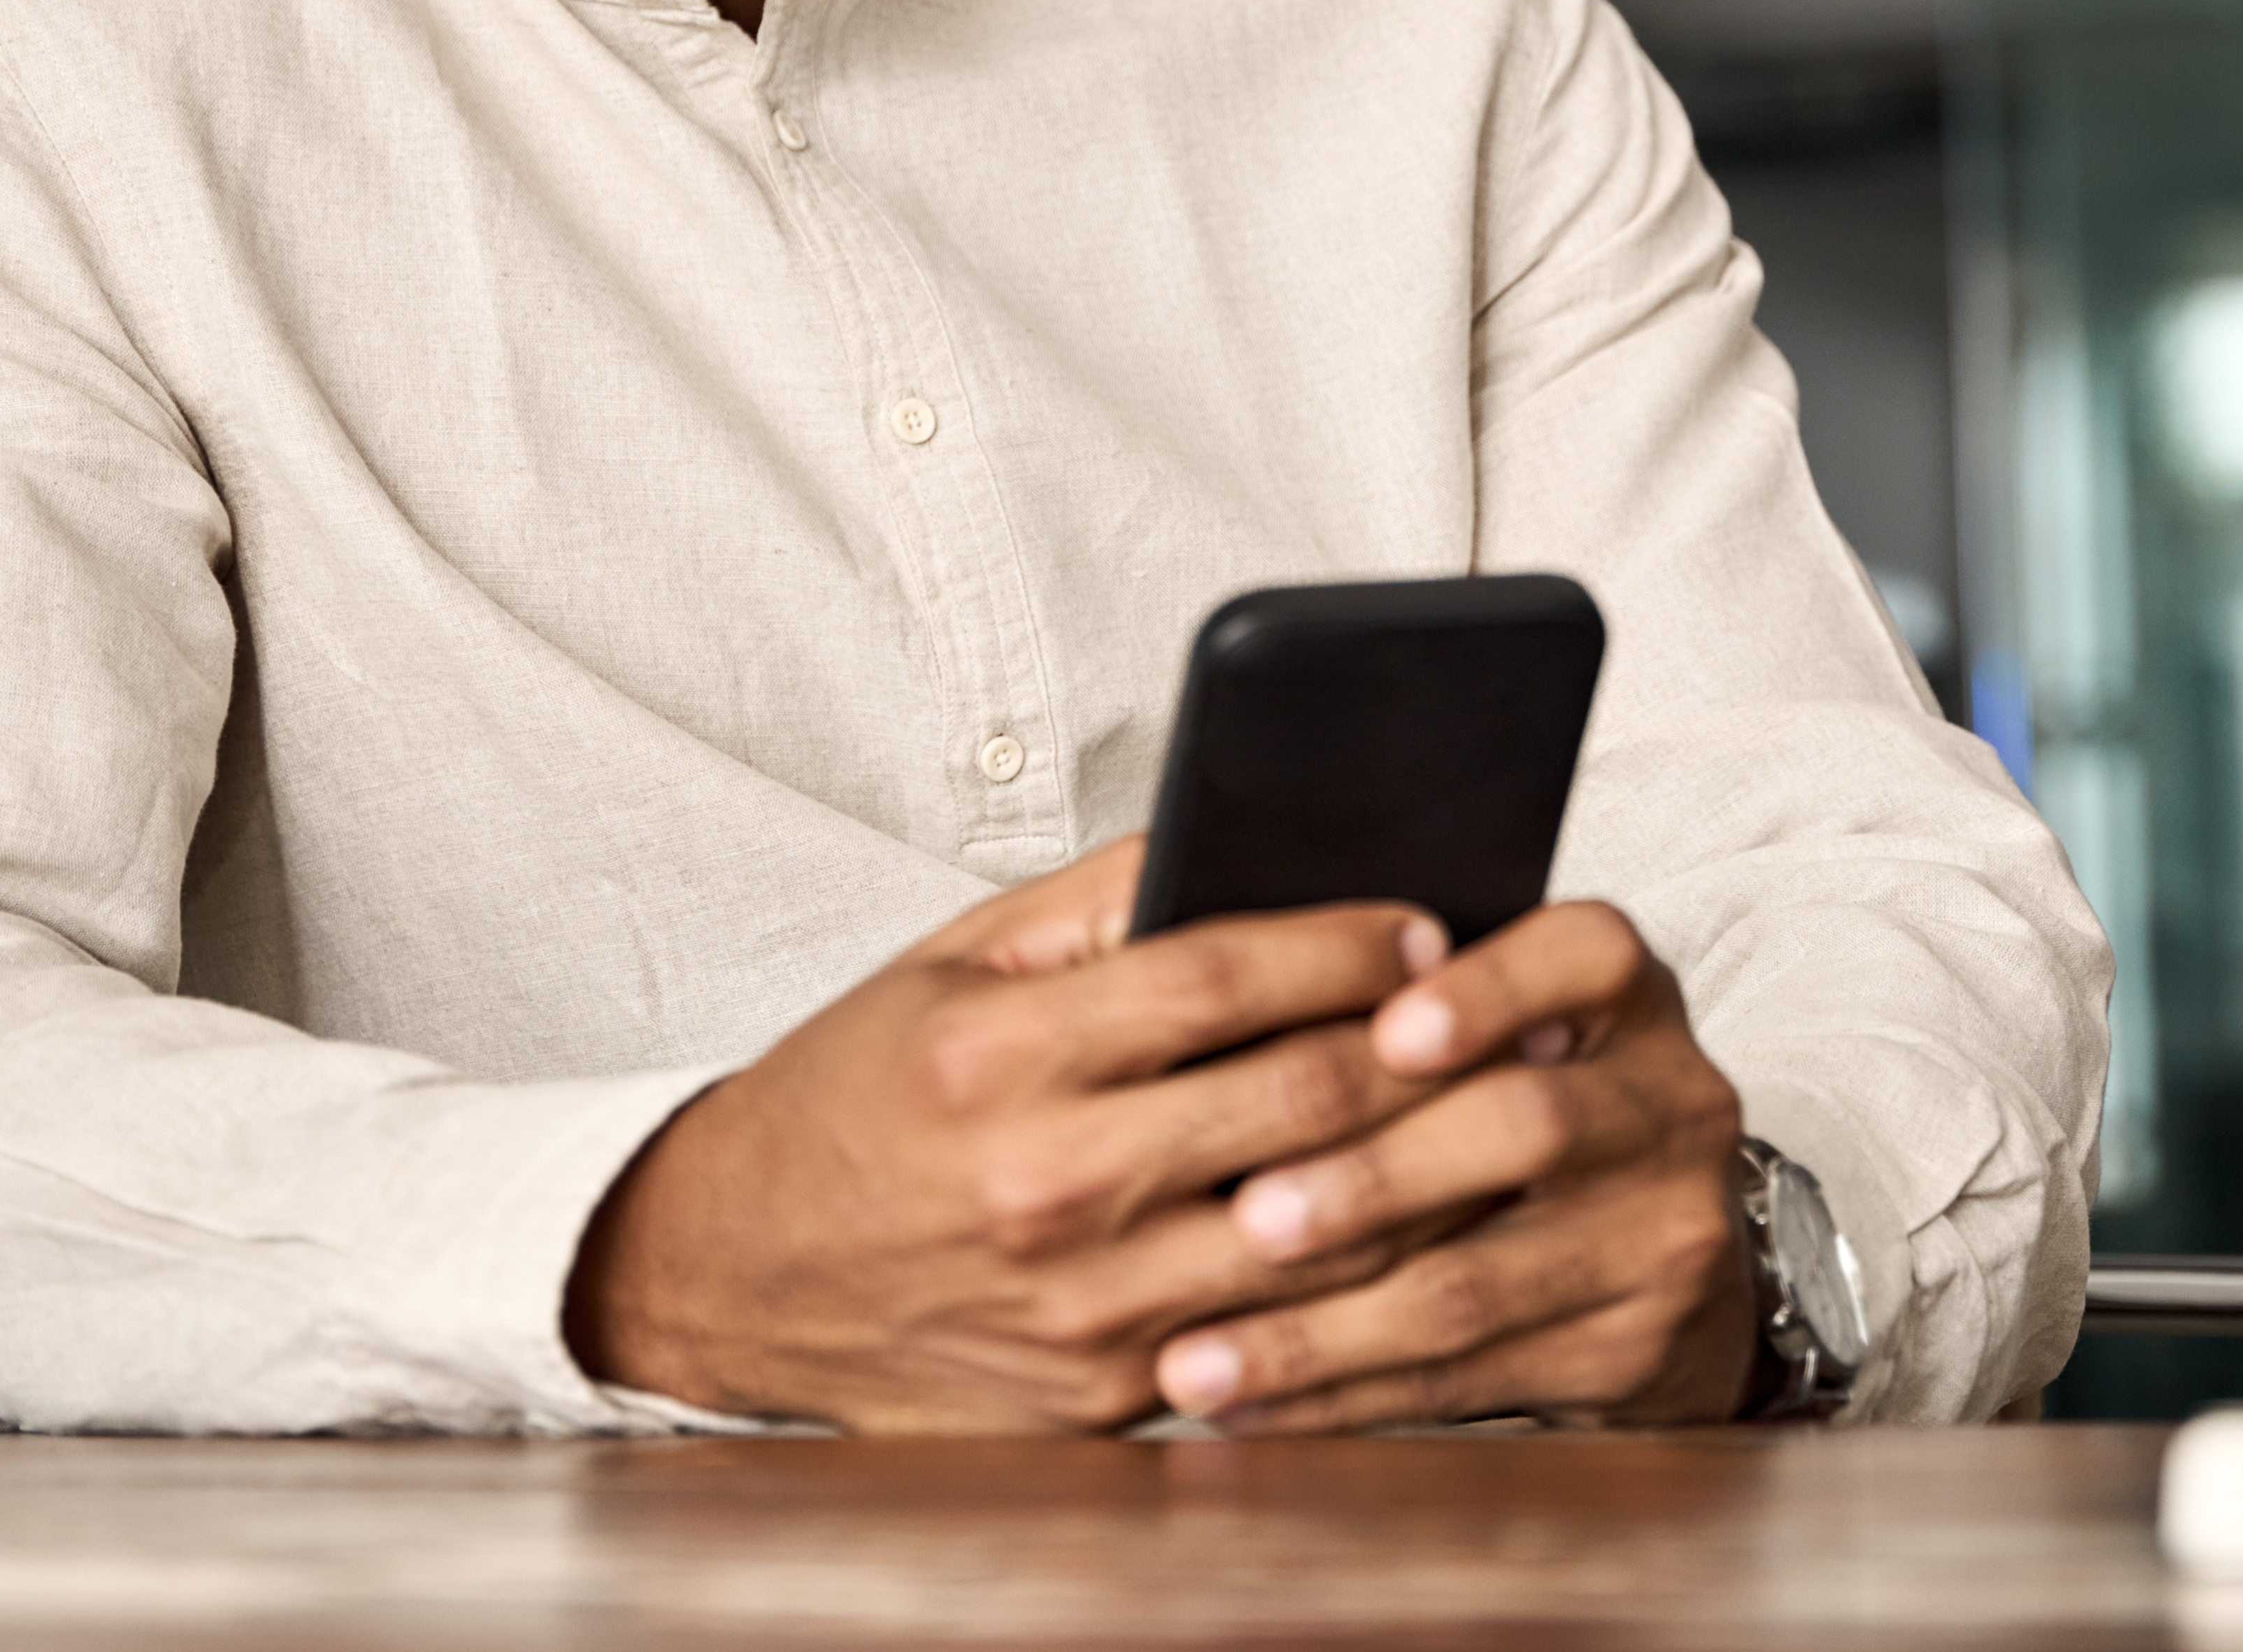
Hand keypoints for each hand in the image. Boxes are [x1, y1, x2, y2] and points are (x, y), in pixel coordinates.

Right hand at [564, 839, 1462, 1430]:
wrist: (734, 1275)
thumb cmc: (858, 1097)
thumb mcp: (950, 967)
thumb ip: (1100, 901)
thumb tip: (1245, 838)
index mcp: (1004, 1060)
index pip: (1228, 978)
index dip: (1350, 939)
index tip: (1427, 916)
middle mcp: (1047, 1188)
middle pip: (1301, 1104)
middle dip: (1429, 1047)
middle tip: (1508, 1009)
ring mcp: (1084, 1311)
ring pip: (1320, 1236)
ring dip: (1433, 1171)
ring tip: (1505, 1112)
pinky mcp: (1102, 1403)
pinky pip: (1275, 1337)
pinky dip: (1363, 1282)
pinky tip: (1426, 1230)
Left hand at [1142, 899, 1756, 1431]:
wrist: (1656, 1266)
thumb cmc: (1515, 1110)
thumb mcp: (1497, 1021)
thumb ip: (1383, 989)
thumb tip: (1203, 955)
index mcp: (1621, 994)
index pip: (1581, 957)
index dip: (1485, 991)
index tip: (1389, 1029)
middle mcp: (1669, 1104)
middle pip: (1522, 1128)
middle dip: (1370, 1176)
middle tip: (1248, 1214)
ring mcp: (1663, 1234)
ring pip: (1476, 1283)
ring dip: (1320, 1324)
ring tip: (1200, 1349)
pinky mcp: (1632, 1351)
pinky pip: (1464, 1380)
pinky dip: (1339, 1394)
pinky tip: (1248, 1399)